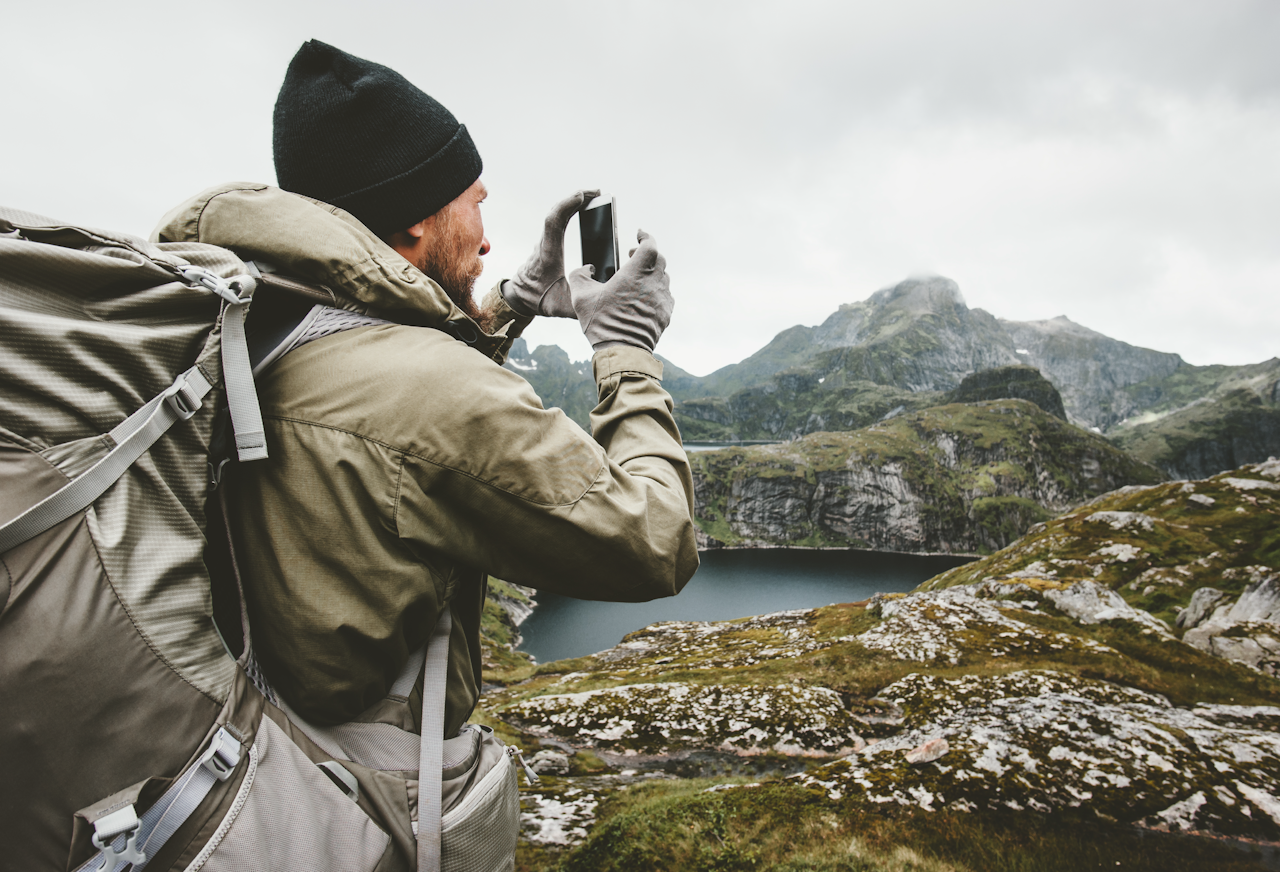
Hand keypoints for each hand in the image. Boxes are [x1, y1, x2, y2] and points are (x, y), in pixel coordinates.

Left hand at [501, 188, 599, 317]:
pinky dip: (570, 209)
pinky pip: (557, 219)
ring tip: (593, 196)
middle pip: (556, 213)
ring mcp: (545, 241)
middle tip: (597, 192)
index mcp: (548, 255)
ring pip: (556, 214)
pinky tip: (582, 205)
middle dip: (575, 199)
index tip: (581, 196)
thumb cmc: (540, 301)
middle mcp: (544, 244)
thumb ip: (582, 300)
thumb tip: (601, 291)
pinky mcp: (547, 241)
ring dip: (573, 202)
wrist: (519, 297)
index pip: (553, 223)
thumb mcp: (562, 307)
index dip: (566, 206)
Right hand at [568, 229, 672, 351]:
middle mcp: (654, 283)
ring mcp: (663, 299)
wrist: (622, 351)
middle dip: (647, 254)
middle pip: (659, 259)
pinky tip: (644, 296)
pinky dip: (656, 289)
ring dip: (652, 272)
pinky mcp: (666, 313)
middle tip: (633, 256)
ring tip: (637, 277)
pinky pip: (666, 295)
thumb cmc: (602, 323)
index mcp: (636, 273)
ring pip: (663, 277)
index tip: (639, 234)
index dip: (645, 236)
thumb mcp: (580, 296)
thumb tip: (586, 269)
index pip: (650, 245)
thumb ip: (580, 275)